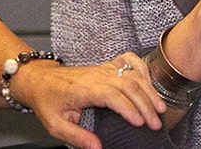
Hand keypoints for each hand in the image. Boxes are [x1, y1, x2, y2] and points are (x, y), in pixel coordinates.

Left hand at [15, 53, 166, 148]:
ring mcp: (102, 69)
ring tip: (160, 108)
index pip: (111, 95)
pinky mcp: (106, 66)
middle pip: (127, 84)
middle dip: (145, 104)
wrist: (40, 79)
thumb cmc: (47, 101)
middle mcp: (96, 76)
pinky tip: (150, 83)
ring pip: (132, 74)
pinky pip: (128, 61)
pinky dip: (142, 69)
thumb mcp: (55, 124)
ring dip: (148, 90)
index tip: (140, 123)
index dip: (128, 108)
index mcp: (84, 89)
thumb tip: (97, 147)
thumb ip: (76, 136)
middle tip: (155, 123)